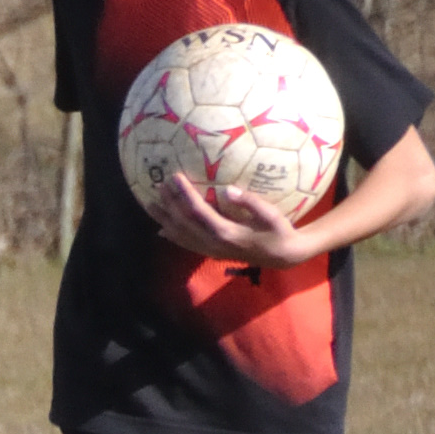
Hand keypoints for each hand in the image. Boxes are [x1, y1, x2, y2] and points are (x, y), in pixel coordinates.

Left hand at [148, 167, 324, 267]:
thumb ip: (251, 202)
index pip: (197, 211)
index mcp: (226, 232)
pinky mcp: (212, 253)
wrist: (283, 256)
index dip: (184, 194)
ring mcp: (211, 250)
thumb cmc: (279, 231)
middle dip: (169, 204)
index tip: (175, 177)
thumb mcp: (271, 214)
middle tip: (158, 186)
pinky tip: (162, 229)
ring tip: (151, 204)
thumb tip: (229, 189)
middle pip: (183, 223)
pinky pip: (187, 244)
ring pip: (180, 235)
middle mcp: (213, 243)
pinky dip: (173, 236)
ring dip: (165, 219)